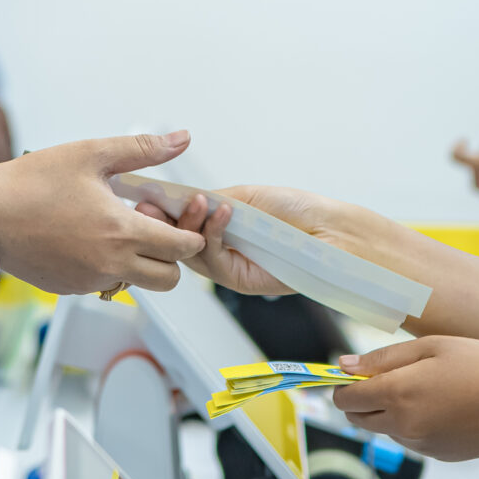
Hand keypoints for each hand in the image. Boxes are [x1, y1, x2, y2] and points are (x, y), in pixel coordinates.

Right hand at [0, 132, 205, 295]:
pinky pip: (103, 285)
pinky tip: (86, 239)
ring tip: (115, 229)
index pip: (181, 248)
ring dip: (138, 263)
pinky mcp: (69, 289)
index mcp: (121, 231)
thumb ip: (143, 149)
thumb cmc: (31, 181)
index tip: (181, 220)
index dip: (189, 234)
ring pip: (135, 283)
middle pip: (168, 279)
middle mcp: (109, 264)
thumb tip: (183, 138)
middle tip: (152, 229)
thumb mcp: (90, 154)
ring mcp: (88, 282)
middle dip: (171, 257)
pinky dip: (106, 267)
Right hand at [150, 184, 374, 297]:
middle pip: (179, 241)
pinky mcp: (240, 281)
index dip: (164, 211)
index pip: (182, 222)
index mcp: (221, 229)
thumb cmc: (298, 211)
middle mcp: (222, 250)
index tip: (148, 197)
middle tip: (153, 205)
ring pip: (192, 253)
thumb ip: (215, 200)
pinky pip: (215, 260)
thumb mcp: (248, 197)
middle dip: (164, 223)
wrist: (331, 231)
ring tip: (198, 202)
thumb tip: (181, 198)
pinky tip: (223, 213)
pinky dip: (214, 235)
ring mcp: (229, 267)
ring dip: (190, 225)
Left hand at [330, 336, 478, 461]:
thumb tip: (343, 366)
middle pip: (358, 419)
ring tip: (430, 389)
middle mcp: (403, 426)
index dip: (344, 385)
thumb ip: (383, 359)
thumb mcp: (432, 347)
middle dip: (364, 400)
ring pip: (385, 429)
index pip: (345, 399)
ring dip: (392, 412)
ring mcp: (420, 445)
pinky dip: (415, 425)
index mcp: (398, 394)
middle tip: (394, 377)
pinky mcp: (437, 455)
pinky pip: (411, 439)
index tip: (357, 373)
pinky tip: (445, 407)